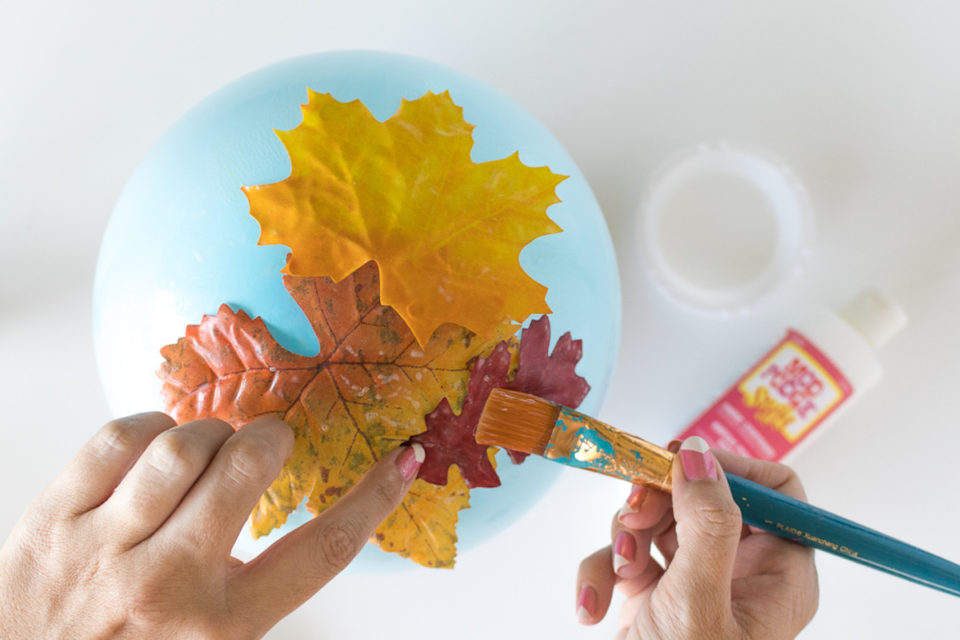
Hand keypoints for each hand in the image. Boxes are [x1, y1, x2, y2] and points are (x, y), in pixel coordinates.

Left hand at [0, 412, 423, 638]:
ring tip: (205, 448)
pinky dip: (147, 427)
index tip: (401, 460)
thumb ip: (251, 592)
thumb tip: (292, 513)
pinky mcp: (50, 522)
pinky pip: (116, 440)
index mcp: (223, 624)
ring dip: (208, 432)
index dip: (374, 498)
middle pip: (249, 468)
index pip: (324, 550)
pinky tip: (154, 445)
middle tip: (267, 443)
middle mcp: (169, 584)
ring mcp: (104, 549)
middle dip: (270, 438)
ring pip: (182, 445)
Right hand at [576, 437, 818, 639]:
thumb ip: (705, 524)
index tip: (680, 461)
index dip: (729, 467)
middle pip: (702, 496)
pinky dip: (602, 571)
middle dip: (658, 503)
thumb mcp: (698, 602)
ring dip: (625, 539)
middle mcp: (740, 573)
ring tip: (620, 574)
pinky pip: (626, 554)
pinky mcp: (651, 595)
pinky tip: (595, 606)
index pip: (774, 491)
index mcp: (778, 575)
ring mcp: (693, 582)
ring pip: (657, 520)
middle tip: (634, 514)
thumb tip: (700, 454)